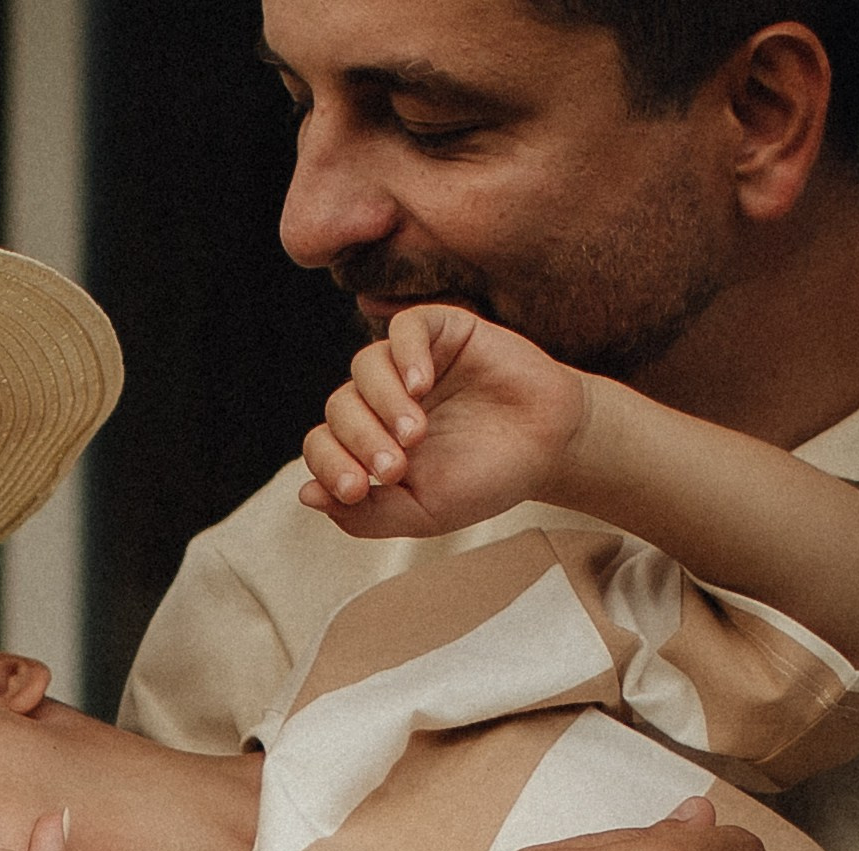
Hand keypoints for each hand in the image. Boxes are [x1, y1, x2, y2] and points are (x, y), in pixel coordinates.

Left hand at [297, 304, 589, 536]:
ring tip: (415, 435)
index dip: (329, 466)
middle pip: (339, 408)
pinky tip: (423, 383)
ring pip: (365, 367)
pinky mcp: (442, 331)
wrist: (552, 448)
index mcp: (368, 443)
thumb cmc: (486, 481)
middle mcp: (380, 402)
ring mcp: (409, 364)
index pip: (323, 445)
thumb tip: (307, 496)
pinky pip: (404, 328)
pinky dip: (405, 353)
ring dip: (381, 402)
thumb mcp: (423, 513)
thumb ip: (365, 514)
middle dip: (359, 441)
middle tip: (395, 467)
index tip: (356, 490)